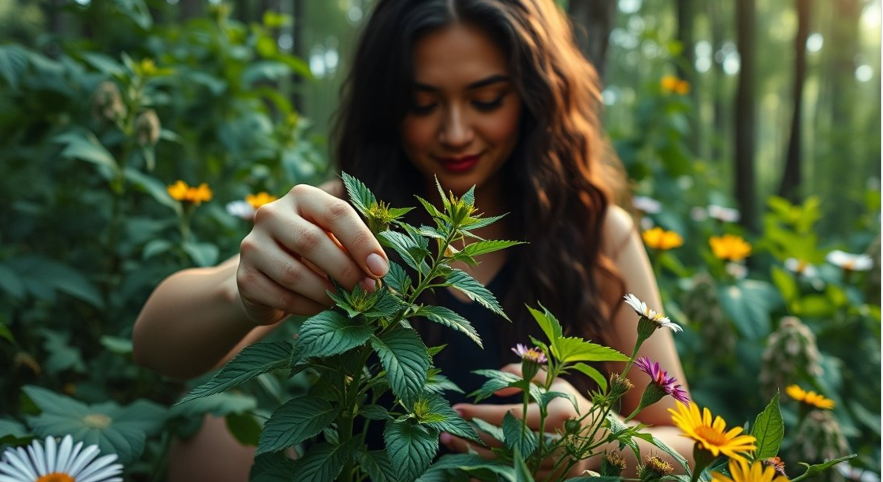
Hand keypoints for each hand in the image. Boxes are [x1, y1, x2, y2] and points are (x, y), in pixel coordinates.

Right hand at [236, 184, 389, 324]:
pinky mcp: (244, 277)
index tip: (380, 269)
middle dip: (346, 270)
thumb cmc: (314, 255)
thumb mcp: (335, 241)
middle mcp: (271, 214)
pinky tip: (321, 308)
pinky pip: (281, 297)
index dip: (362, 242)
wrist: (270, 279)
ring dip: (327, 293)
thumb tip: (378, 269)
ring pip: (294, 273)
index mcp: (301, 196)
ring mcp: (252, 245)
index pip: (336, 212)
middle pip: (312, 242)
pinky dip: (308, 308)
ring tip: (345, 302)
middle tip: (367, 291)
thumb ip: (355, 247)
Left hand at [441, 364, 594, 478]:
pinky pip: (517, 479)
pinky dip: (491, 478)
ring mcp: (556, 464)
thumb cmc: (576, 406)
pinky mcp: (555, 479)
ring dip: (476, 458)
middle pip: (504, 443)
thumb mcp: (556, 384)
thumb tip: (493, 383)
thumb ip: (526, 375)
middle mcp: (558, 440)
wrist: (607, 443)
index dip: (482, 413)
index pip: (511, 415)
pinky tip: (469, 473)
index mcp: (558, 412)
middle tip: (444, 433)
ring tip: (450, 449)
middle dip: (471, 438)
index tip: (457, 409)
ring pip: (508, 465)